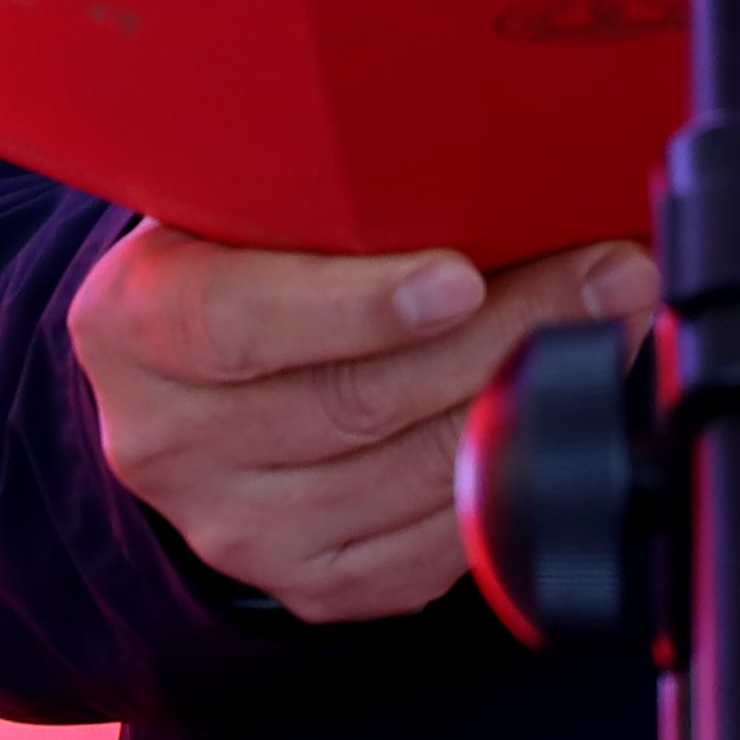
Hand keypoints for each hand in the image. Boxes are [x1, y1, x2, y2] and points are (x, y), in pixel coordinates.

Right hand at [64, 219, 653, 620]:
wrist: (195, 382)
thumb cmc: (250, 257)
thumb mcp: (248, 202)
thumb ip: (328, 190)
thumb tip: (492, 155)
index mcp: (134, 324)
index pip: (240, 322)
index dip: (357, 304)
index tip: (460, 277)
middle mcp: (167, 441)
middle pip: (354, 401)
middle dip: (502, 331)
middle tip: (605, 274)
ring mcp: (236, 528)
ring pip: (409, 476)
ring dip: (524, 397)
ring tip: (605, 325)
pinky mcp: (310, 584)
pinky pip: (432, 546)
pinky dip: (505, 472)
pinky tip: (551, 409)